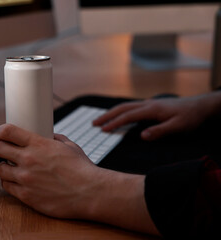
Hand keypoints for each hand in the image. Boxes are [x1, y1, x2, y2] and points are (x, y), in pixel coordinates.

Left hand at [0, 124, 158, 234]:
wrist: (89, 193)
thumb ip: (55, 139)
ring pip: (0, 170)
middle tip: (7, 152)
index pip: (7, 132)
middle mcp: (28, 160)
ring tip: (14, 169)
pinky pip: (7, 187)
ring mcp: (25, 179)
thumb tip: (48, 136)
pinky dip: (10, 183)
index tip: (0, 134)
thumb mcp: (70, 146)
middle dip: (1, 149)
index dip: (0, 132)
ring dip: (6, 168)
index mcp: (38, 144)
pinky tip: (18, 182)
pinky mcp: (26, 195)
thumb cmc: (82, 169)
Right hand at [93, 93, 220, 140]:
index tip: (103, 130)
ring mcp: (149, 104)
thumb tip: (141, 136)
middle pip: (122, 108)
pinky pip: (131, 107)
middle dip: (107, 116)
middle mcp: (147, 104)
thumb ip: (159, 131)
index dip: (114, 123)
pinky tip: (118, 116)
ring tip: (101, 120)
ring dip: (112, 112)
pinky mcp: (151, 106)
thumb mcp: (178, 127)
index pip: (128, 116)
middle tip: (94, 123)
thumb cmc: (190, 117)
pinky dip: (120, 111)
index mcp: (151, 109)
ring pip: (125, 106)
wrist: (200, 106)